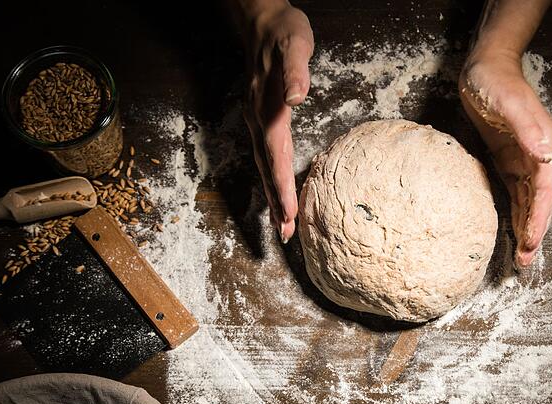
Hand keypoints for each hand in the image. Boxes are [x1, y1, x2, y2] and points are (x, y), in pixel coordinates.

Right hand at [241, 3, 312, 242]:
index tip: (289, 212)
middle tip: (284, 234)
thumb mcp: (295, 43)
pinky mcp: (259, 119)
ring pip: (263, 165)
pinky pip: (265, 155)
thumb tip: (295, 98)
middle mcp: (257, 119)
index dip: (283, 185)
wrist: (261, 21)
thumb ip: (295, 71)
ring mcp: (255, 120)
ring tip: (280, 224)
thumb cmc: (283, 32)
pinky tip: (278, 190)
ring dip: (272, 195)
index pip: (276, 154)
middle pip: (266, 168)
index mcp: (268, 107)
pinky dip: (271, 178)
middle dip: (276, 202)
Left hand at [459, 50, 551, 267]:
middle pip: (539, 201)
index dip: (539, 217)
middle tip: (526, 262)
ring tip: (521, 256)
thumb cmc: (496, 81)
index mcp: (543, 145)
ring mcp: (524, 158)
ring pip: (528, 201)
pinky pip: (515, 192)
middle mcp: (538, 155)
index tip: (531, 240)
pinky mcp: (508, 159)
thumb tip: (544, 154)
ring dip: (525, 227)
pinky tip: (510, 230)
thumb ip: (526, 128)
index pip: (544, 189)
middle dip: (534, 231)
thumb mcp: (508, 102)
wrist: (485, 67)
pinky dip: (514, 212)